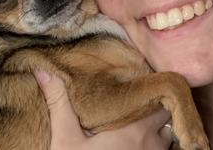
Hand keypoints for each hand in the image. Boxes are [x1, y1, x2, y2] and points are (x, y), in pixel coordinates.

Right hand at [34, 70, 173, 149]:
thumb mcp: (65, 139)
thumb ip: (59, 104)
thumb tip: (43, 71)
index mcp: (136, 129)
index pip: (163, 100)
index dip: (157, 92)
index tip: (146, 86)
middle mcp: (152, 145)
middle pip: (167, 119)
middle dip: (158, 112)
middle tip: (141, 107)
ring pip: (168, 139)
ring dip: (158, 133)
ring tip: (141, 129)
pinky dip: (158, 149)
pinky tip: (139, 148)